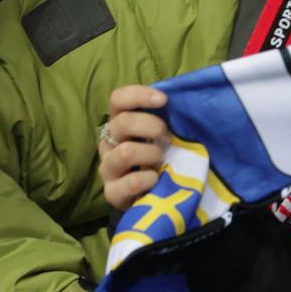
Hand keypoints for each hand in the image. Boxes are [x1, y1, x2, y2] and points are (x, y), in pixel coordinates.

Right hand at [100, 85, 169, 211]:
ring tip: (162, 160)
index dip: (139, 95)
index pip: (118, 99)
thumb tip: (183, 101)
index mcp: (119, 123)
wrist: (150, 196)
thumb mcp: (160, 135)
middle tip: (168, 138)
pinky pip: (128, 183)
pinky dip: (147, 179)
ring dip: (150, 154)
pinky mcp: (112, 193)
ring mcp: (107, 168)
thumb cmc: (157, 157)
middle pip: (122, 122)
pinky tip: (156, 179)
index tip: (163, 100)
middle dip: (152, 127)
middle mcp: (108, 143)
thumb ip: (165, 118)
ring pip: (125, 152)